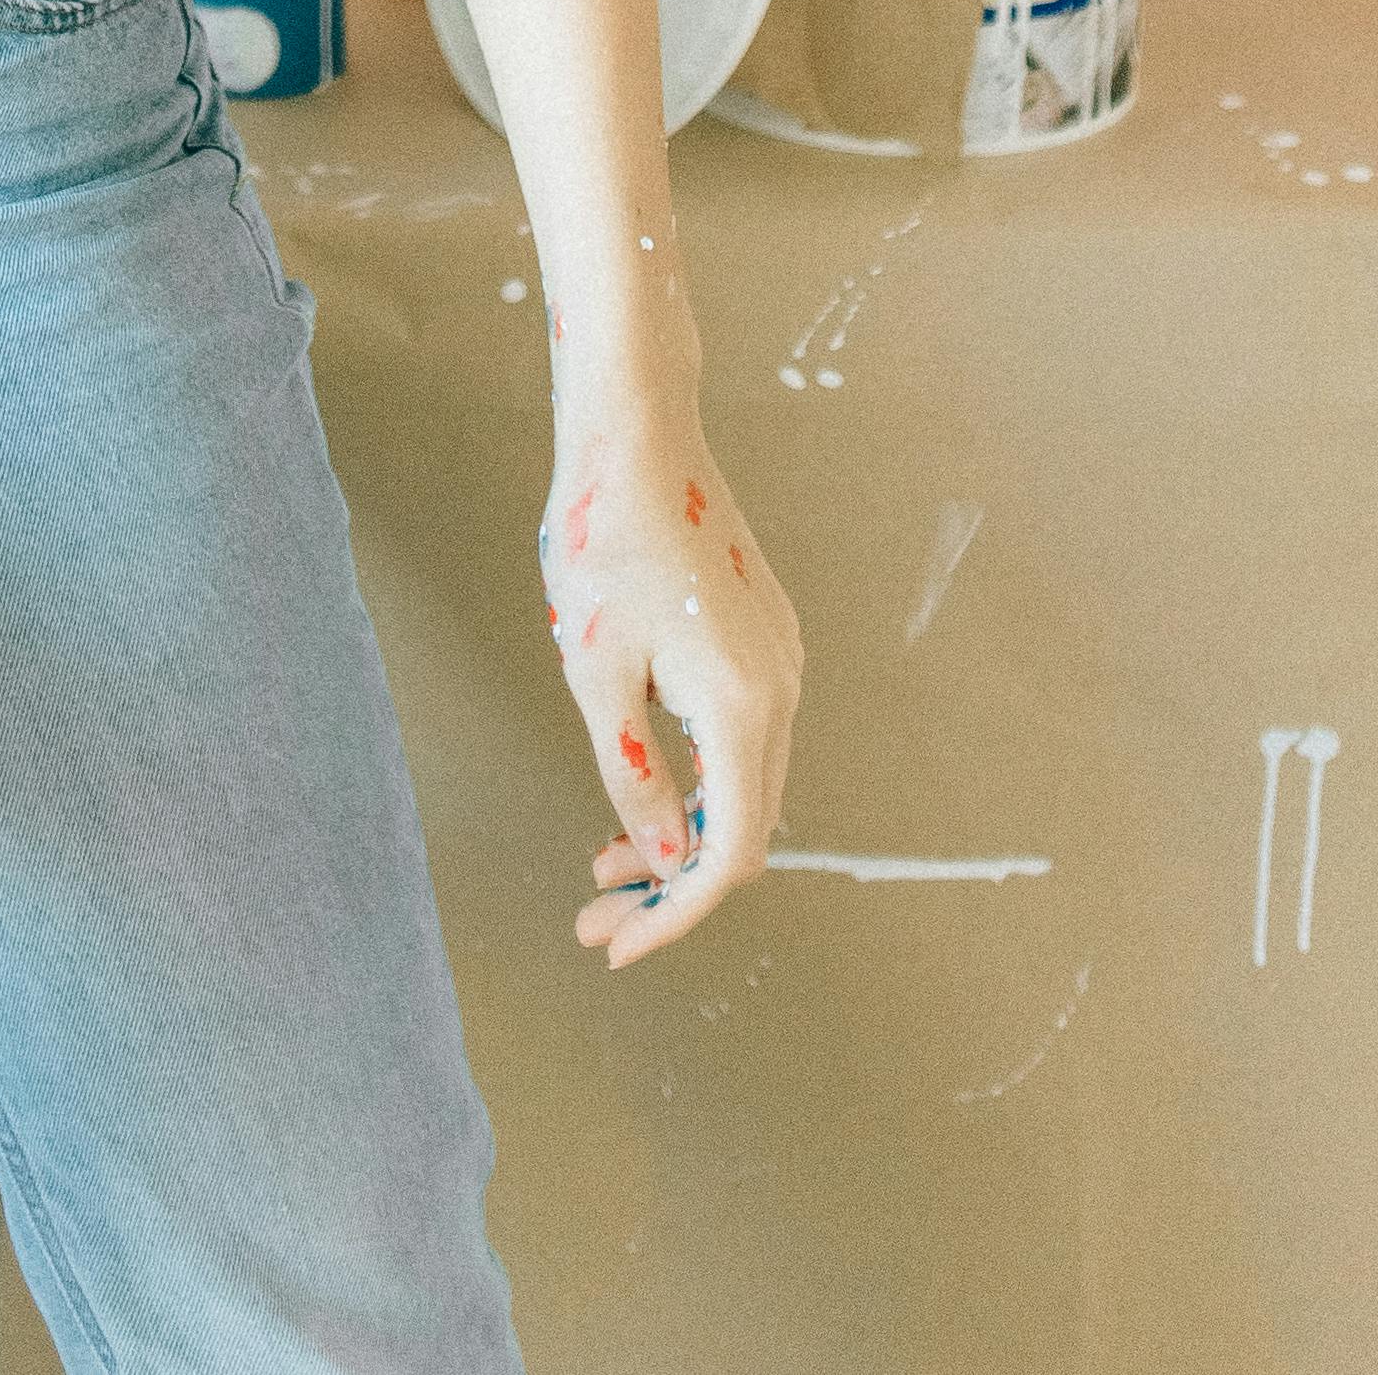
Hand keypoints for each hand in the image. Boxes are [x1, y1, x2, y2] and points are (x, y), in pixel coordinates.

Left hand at [539, 417, 800, 961]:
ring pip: (746, 786)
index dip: (674, 917)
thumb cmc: (602, 540)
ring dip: (684, 835)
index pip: (728, 856)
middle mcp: (782, 691)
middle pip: (744, 830)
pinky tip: (643, 787)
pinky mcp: (766, 637)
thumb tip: (666, 862)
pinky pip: (744, 739)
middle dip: (671, 888)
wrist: (638, 431)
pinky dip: (698, 781)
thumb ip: (635, 776)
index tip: (615, 946)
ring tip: (606, 860)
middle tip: (595, 915)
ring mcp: (781, 660)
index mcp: (743, 708)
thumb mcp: (596, 671)